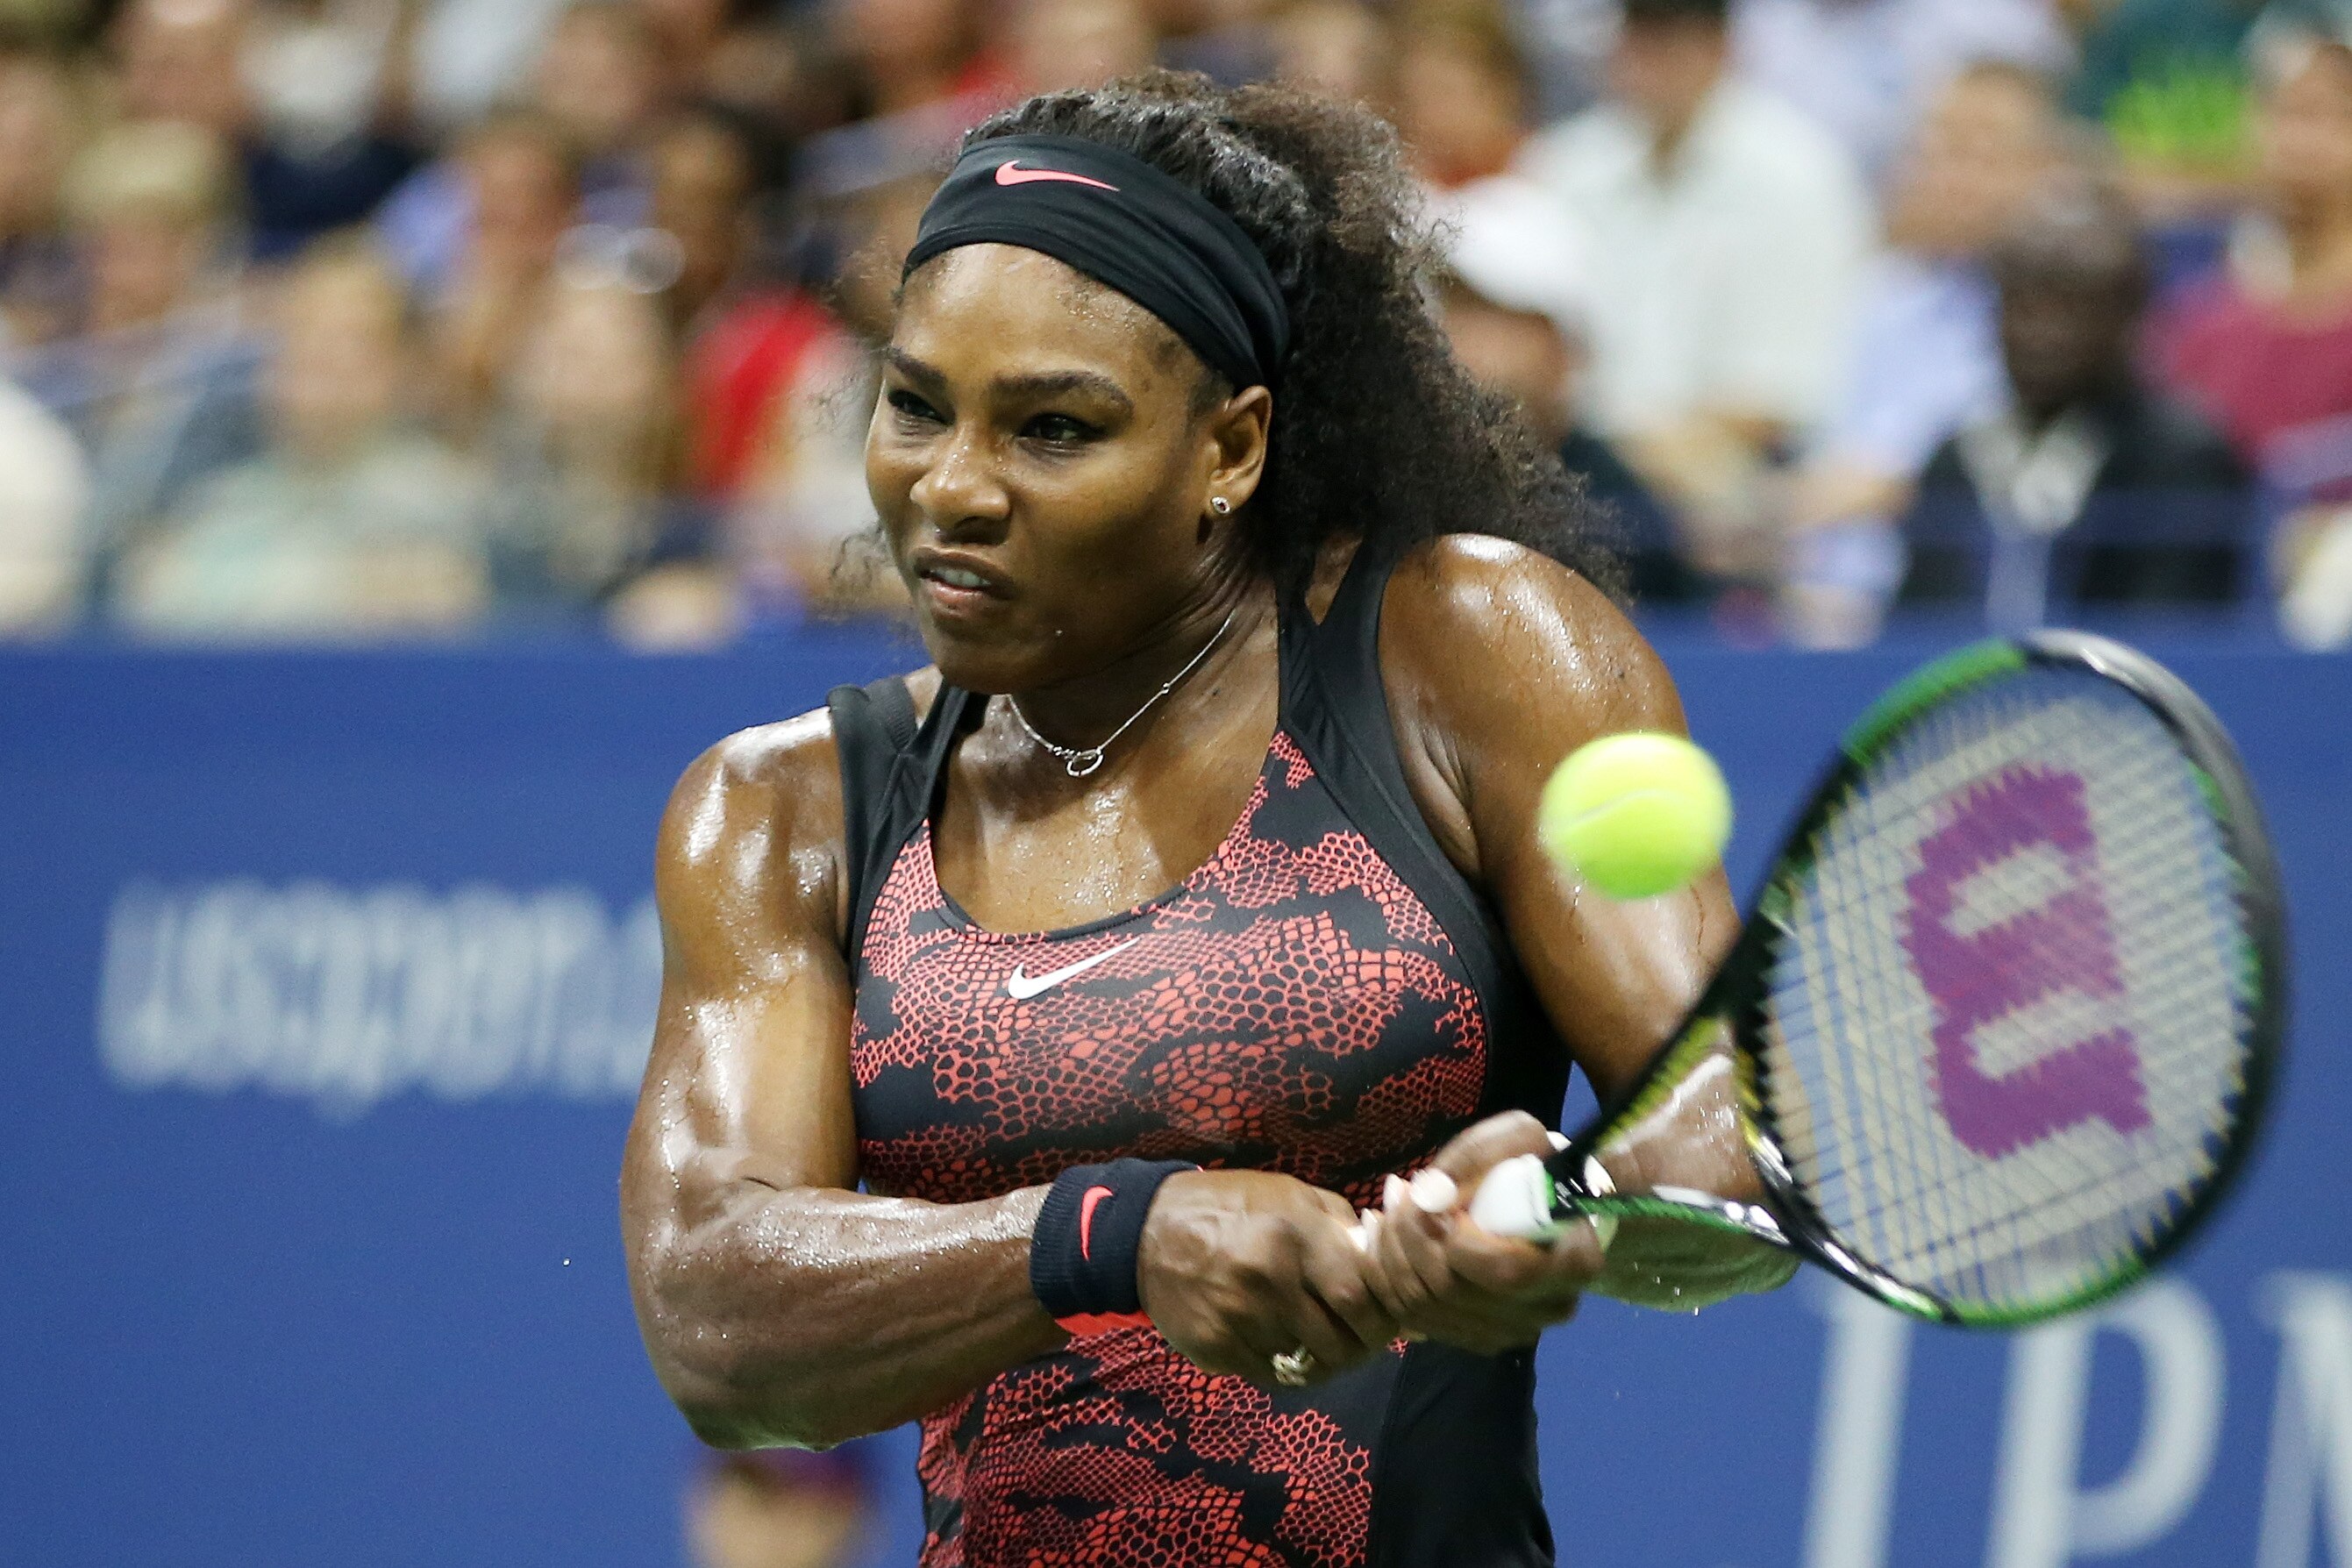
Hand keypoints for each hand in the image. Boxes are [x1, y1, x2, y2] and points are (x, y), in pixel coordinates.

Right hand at [1138, 1171, 1400, 1387]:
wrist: (1147, 1230)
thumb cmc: (1229, 1206)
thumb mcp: (1288, 1193)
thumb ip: (1337, 1223)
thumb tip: (1380, 1258)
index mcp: (1295, 1234)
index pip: (1359, 1296)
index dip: (1381, 1317)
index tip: (1387, 1322)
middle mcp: (1270, 1279)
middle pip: (1339, 1340)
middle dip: (1361, 1349)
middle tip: (1366, 1346)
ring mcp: (1241, 1317)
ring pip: (1307, 1364)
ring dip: (1326, 1364)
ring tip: (1329, 1352)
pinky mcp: (1216, 1347)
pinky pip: (1270, 1375)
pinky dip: (1287, 1370)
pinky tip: (1289, 1353)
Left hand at [1359, 1112, 1607, 1354]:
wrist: (1544, 1205)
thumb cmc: (1536, 1166)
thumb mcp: (1520, 1137)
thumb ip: (1478, 1156)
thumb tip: (1431, 1193)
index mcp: (1573, 1264)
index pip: (1505, 1271)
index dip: (1456, 1240)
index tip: (1434, 1198)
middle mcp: (1547, 1308)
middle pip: (1453, 1291)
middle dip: (1409, 1238)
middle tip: (1396, 1193)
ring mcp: (1512, 1330)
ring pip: (1425, 1309)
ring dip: (1389, 1256)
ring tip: (1383, 1212)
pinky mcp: (1478, 1338)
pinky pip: (1415, 1321)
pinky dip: (1386, 1281)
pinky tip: (1383, 1242)